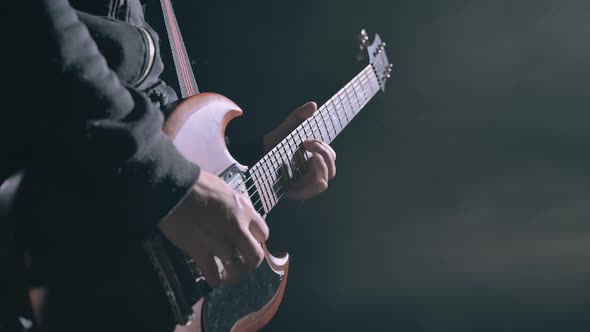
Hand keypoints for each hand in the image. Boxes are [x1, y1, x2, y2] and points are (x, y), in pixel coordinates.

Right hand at [159, 170, 269, 286]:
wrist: (173, 188)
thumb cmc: (196, 184)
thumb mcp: (225, 189)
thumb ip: (235, 205)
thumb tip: (236, 212)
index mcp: (244, 211)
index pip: (263, 234)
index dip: (257, 240)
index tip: (249, 242)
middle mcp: (236, 229)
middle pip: (255, 257)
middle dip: (250, 263)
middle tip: (243, 263)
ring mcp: (219, 242)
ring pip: (236, 271)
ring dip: (233, 275)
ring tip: (228, 274)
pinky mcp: (200, 252)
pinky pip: (213, 276)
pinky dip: (214, 280)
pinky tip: (212, 278)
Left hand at [263, 102, 336, 199]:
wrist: (256, 154)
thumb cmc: (274, 143)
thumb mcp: (288, 127)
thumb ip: (299, 116)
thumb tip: (313, 105)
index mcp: (314, 160)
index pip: (330, 158)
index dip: (325, 148)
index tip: (309, 140)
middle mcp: (311, 173)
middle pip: (332, 170)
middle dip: (325, 154)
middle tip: (307, 144)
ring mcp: (304, 184)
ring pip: (325, 181)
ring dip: (322, 167)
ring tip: (311, 156)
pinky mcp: (294, 192)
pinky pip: (311, 192)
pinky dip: (316, 185)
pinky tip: (317, 177)